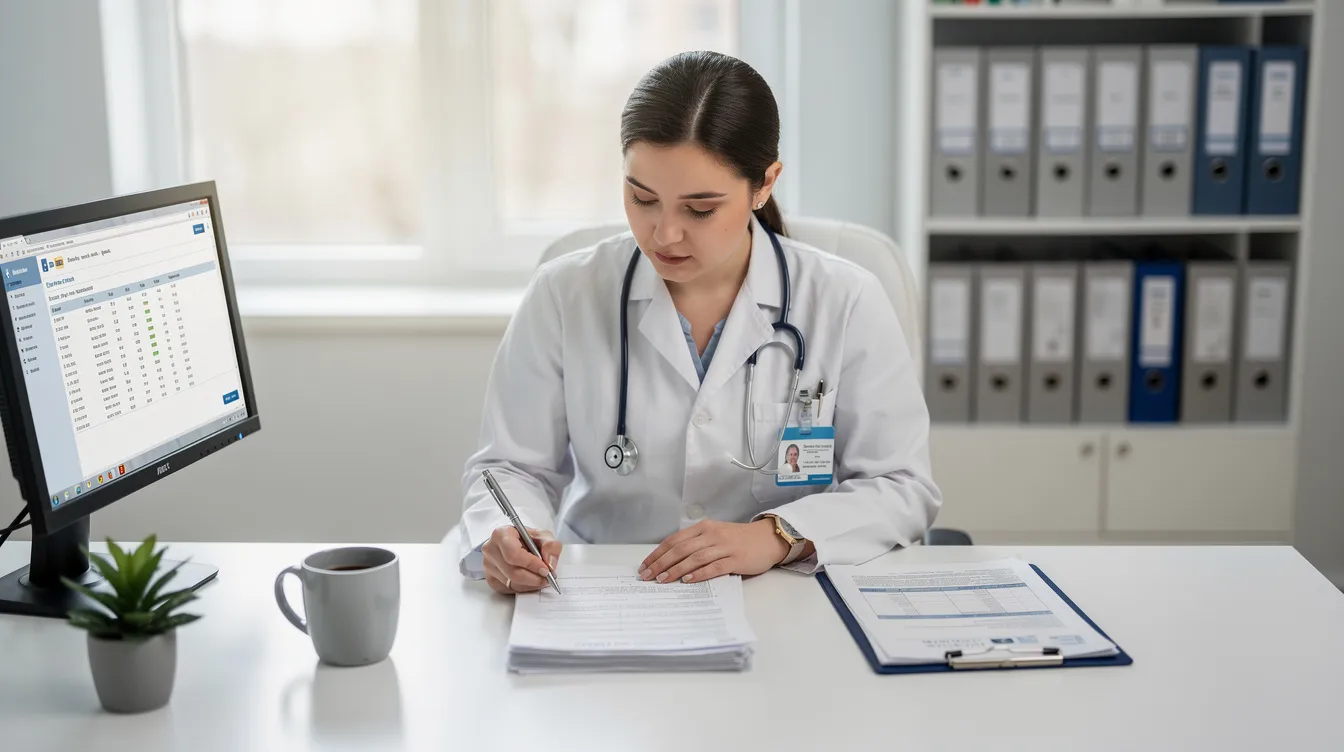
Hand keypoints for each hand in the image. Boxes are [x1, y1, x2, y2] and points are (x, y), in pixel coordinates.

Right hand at [482, 526, 561, 594]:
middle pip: (513, 572)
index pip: (514, 554)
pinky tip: (530, 580)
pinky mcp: (491, 579)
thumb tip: (549, 562)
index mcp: (501, 534)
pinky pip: (509, 589)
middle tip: (547, 578)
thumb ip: (550, 546)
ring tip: (541, 577)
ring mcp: (488, 566)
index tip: (545, 569)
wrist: (517, 544)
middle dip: (534, 578)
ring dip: (531, 584)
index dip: (531, 564)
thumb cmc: (527, 539)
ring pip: (512, 583)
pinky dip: (524, 588)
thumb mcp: (543, 536)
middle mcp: (491, 550)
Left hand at [639, 519, 787, 584]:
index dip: (657, 553)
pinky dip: (699, 574)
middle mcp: (712, 535)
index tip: (644, 566)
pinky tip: (688, 580)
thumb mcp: (714, 535)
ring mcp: (724, 546)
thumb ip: (696, 544)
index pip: (674, 540)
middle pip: (680, 549)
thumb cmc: (738, 539)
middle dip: (661, 563)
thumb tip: (670, 561)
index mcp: (703, 528)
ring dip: (676, 570)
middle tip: (647, 576)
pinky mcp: (736, 559)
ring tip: (662, 580)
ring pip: (694, 558)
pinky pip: (714, 567)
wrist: (767, 538)